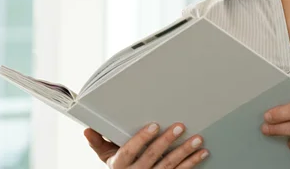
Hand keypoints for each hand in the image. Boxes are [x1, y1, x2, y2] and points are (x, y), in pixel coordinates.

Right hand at [84, 122, 208, 167]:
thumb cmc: (119, 167)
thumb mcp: (105, 156)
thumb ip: (98, 143)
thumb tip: (87, 129)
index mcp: (120, 165)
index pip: (130, 151)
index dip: (142, 138)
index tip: (154, 125)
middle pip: (153, 157)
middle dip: (167, 141)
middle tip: (179, 127)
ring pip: (170, 166)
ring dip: (185, 152)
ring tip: (197, 140)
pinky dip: (193, 163)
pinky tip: (202, 153)